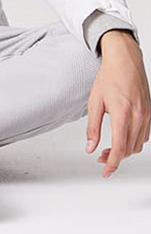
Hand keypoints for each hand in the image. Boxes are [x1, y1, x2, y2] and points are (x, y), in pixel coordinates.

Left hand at [85, 31, 149, 176]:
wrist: (125, 61)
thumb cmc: (109, 78)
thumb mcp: (94, 102)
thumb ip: (92, 127)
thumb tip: (90, 148)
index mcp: (123, 115)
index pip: (119, 148)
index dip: (111, 164)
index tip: (105, 172)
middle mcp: (138, 117)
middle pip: (129, 149)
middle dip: (114, 157)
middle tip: (100, 157)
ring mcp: (147, 115)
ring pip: (138, 144)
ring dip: (124, 150)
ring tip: (109, 149)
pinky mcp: (150, 113)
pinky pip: (144, 135)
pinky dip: (134, 141)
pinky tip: (123, 137)